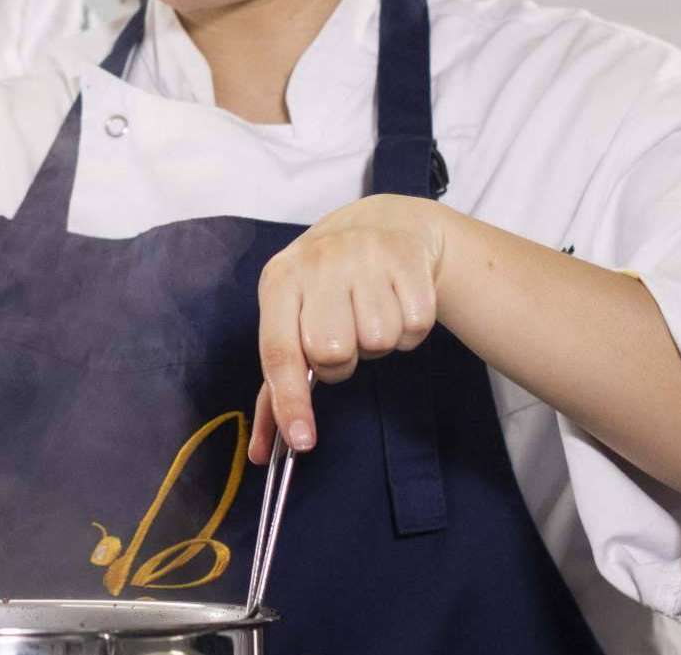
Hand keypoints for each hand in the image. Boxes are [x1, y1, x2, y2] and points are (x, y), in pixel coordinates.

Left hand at [249, 194, 453, 463]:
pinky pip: (415, 326)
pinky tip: (397, 301)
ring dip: (379, 342)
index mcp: (280, 280)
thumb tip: (264, 455)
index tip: (303, 443)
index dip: (290, 402)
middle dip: (342, 362)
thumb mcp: (291, 318)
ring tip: (371, 311)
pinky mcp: (407, 256)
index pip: (280, 352)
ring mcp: (364, 255)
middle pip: (332, 354)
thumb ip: (278, 387)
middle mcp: (318, 261)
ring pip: (378, 342)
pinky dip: (410, 329)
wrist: (382, 224)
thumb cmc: (326, 287)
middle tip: (344, 337)